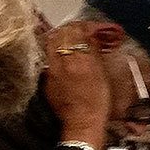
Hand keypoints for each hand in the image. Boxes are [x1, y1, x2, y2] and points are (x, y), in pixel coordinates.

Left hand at [44, 21, 109, 149]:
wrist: (82, 123)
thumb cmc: (98, 102)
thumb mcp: (102, 75)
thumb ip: (95, 53)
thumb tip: (92, 38)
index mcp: (79, 61)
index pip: (77, 31)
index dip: (87, 27)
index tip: (95, 29)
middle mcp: (61, 61)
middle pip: (61, 33)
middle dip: (74, 29)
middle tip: (85, 31)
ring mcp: (51, 68)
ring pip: (52, 42)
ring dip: (64, 37)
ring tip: (76, 41)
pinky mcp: (47, 76)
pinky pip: (50, 55)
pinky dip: (59, 50)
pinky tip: (68, 55)